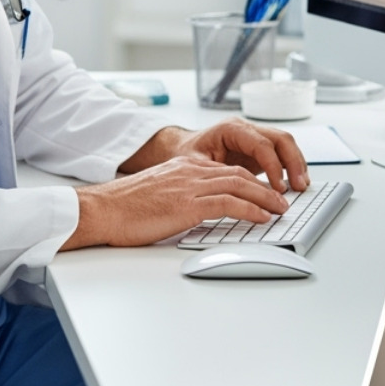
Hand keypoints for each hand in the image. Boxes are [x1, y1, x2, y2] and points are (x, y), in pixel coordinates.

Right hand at [63, 156, 291, 249]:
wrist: (101, 210)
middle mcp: (190, 172)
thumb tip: (198, 210)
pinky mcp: (187, 205)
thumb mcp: (159, 194)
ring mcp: (190, 187)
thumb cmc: (123, 208)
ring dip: (265, 198)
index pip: (227, 170)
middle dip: (266, 187)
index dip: (251, 180)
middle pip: (240, 175)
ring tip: (280, 209)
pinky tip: (262, 217)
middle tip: (282, 200)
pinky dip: (250, 209)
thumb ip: (181, 196)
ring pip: (239, 186)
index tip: (266, 190)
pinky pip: (228, 204)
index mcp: (184, 168)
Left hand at [172, 119, 308, 192]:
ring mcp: (254, 138)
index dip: (273, 166)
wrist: (178, 151)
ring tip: (302, 186)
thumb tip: (238, 189)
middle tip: (299, 185)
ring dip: (297, 164)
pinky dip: (291, 168)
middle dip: (294, 162)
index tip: (278, 187)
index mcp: (230, 129)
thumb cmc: (184, 156)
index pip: (261, 143)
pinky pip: (282, 154)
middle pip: (281, 139)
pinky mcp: (258, 151)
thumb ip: (217, 174)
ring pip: (285, 145)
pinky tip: (295, 183)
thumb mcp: (194, 165)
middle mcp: (246, 129)